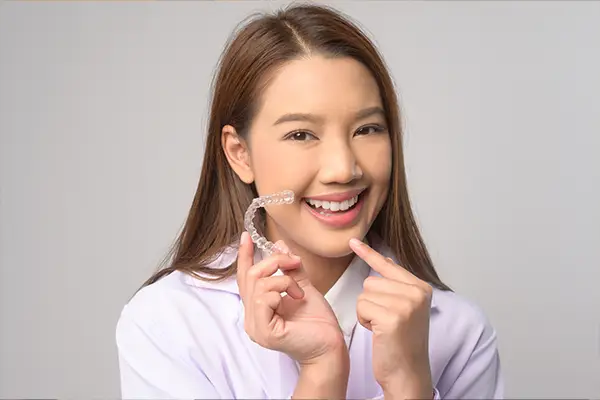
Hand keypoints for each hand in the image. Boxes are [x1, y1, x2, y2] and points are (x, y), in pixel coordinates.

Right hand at [237, 231, 346, 365]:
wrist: (331, 345)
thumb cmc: (318, 322)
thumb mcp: (302, 286)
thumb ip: (289, 268)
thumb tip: (279, 246)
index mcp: (258, 308)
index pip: (245, 278)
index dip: (244, 256)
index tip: (247, 236)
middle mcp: (252, 318)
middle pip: (250, 275)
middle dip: (274, 262)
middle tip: (295, 264)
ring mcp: (256, 326)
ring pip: (258, 284)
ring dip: (283, 280)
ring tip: (299, 291)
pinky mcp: (264, 332)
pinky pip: (263, 299)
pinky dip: (281, 291)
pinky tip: (295, 298)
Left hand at [349, 238, 432, 398]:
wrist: (407, 373)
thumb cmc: (402, 342)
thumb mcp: (406, 308)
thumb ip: (397, 285)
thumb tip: (385, 260)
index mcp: (421, 288)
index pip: (389, 265)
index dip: (369, 254)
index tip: (353, 241)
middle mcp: (417, 293)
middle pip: (371, 282)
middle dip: (371, 302)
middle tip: (386, 322)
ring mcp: (406, 304)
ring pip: (364, 294)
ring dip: (367, 312)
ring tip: (383, 327)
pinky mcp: (393, 317)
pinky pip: (361, 307)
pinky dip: (365, 321)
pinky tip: (379, 333)